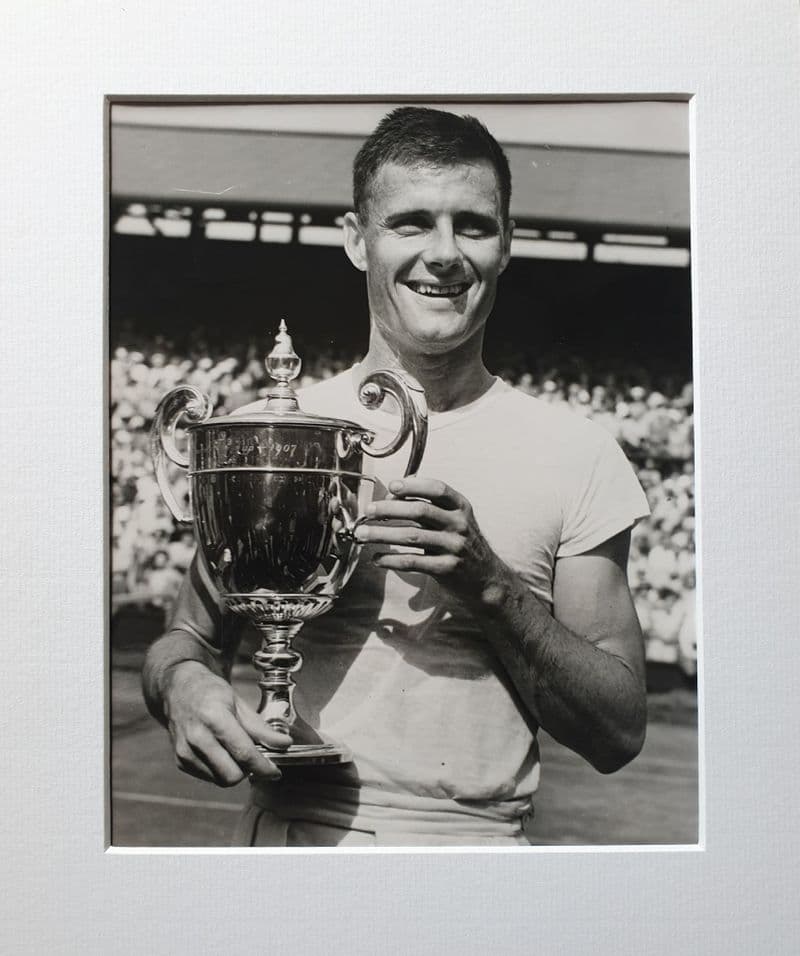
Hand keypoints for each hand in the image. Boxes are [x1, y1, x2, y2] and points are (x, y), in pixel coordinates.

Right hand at [162, 661, 290, 786]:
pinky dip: (221, 770)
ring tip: (239, 752)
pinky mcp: (180, 761)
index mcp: (214, 718)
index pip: (243, 753)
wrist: (179, 690)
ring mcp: (185, 751)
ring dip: (235, 771)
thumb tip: (284, 745)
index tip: (276, 771)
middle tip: (257, 759)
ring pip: (220, 780)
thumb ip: (261, 727)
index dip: (264, 766)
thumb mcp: (239, 702)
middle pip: (231, 775)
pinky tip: (223, 753)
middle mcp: (196, 737)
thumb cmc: (211, 692)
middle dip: (249, 771)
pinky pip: (209, 777)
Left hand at [355, 477, 501, 601]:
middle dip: (389, 510)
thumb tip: (393, 495)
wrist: (486, 579)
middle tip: (368, 511)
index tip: (391, 486)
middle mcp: (459, 524)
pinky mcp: (447, 569)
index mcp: (460, 507)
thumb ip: (429, 506)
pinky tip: (377, 559)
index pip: (437, 489)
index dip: (413, 485)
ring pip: (412, 537)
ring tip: (362, 535)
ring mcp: (454, 547)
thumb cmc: (462, 544)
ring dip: (382, 535)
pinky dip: (391, 560)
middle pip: (419, 511)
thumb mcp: (454, 519)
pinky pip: (413, 562)